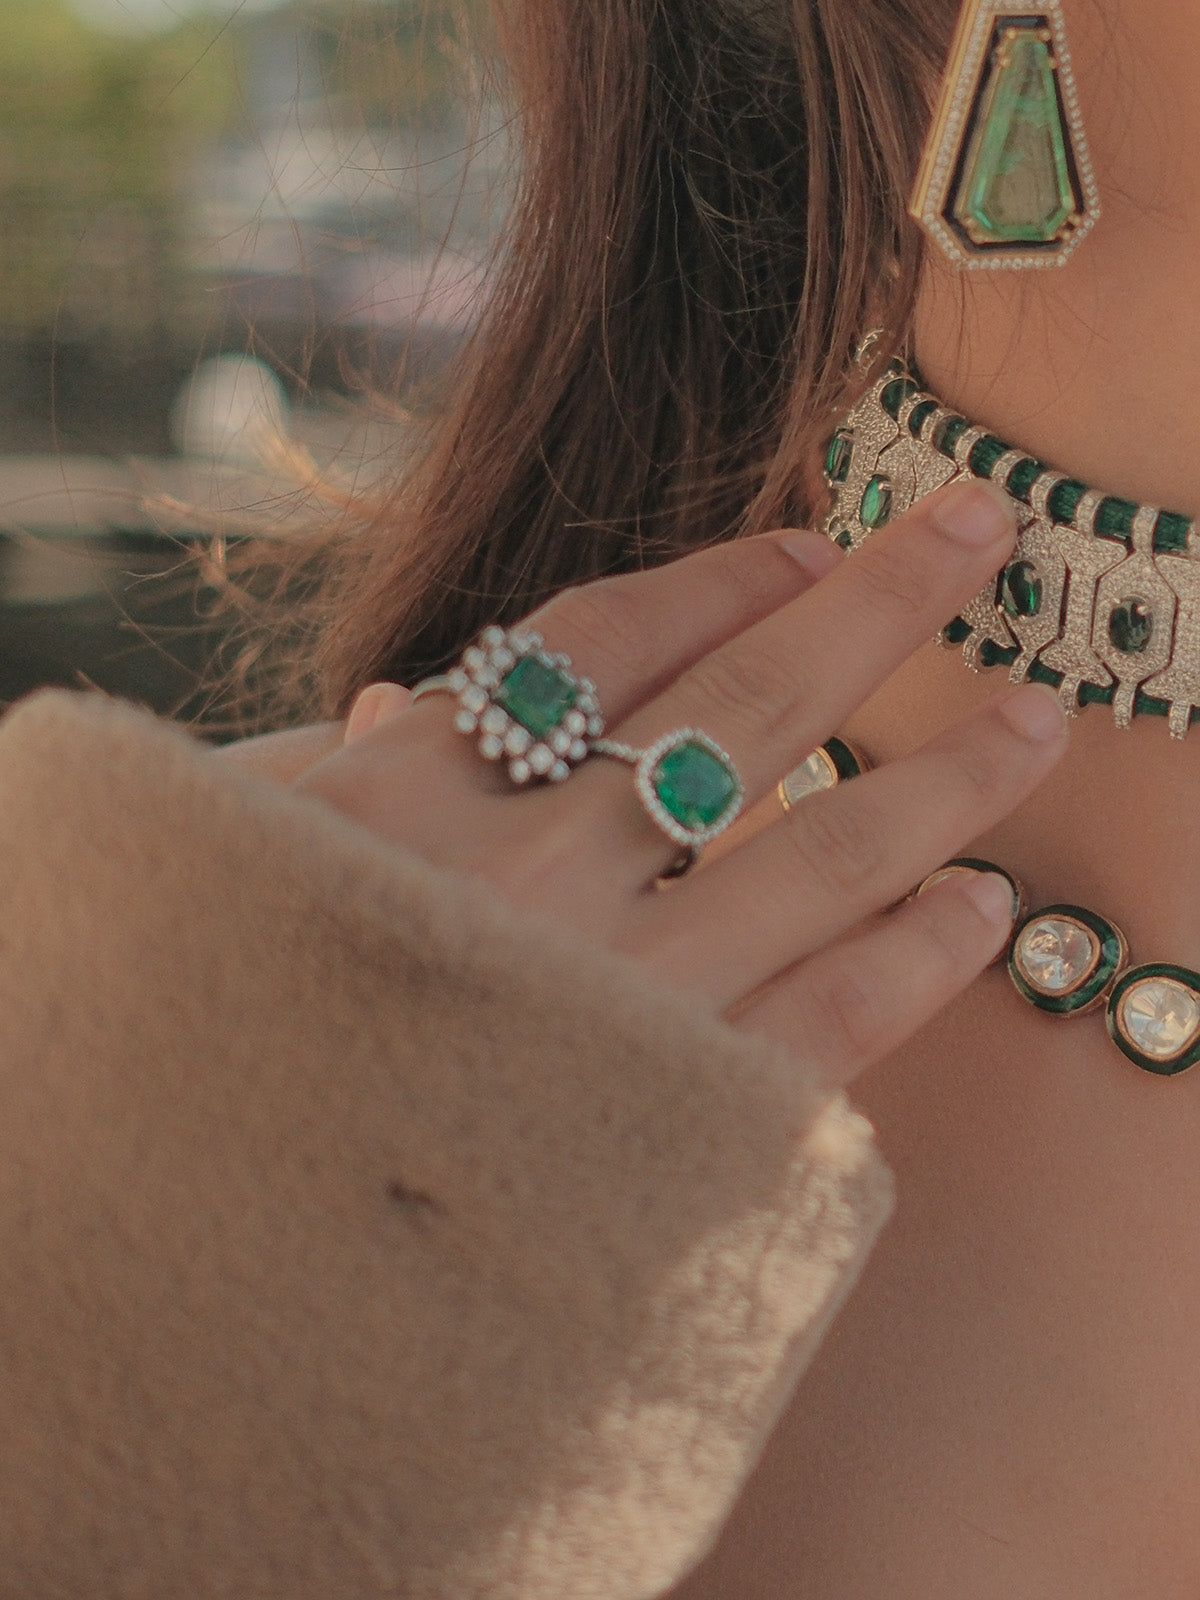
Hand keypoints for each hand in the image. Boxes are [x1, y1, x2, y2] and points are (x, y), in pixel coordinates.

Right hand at [294, 481, 1067, 1089]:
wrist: (246, 1275)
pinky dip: (920, 950)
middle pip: (741, 703)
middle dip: (881, 603)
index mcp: (409, 796)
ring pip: (823, 848)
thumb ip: (326, 779)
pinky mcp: (679, 1123)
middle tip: (983, 528)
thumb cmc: (236, 1044)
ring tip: (1035, 722)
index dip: (722, 580)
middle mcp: (526, 876)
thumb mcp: (247, 878)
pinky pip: (833, 1014)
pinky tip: (979, 905)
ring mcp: (612, 998)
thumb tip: (402, 695)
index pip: (597, 639)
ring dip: (947, 774)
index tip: (811, 548)